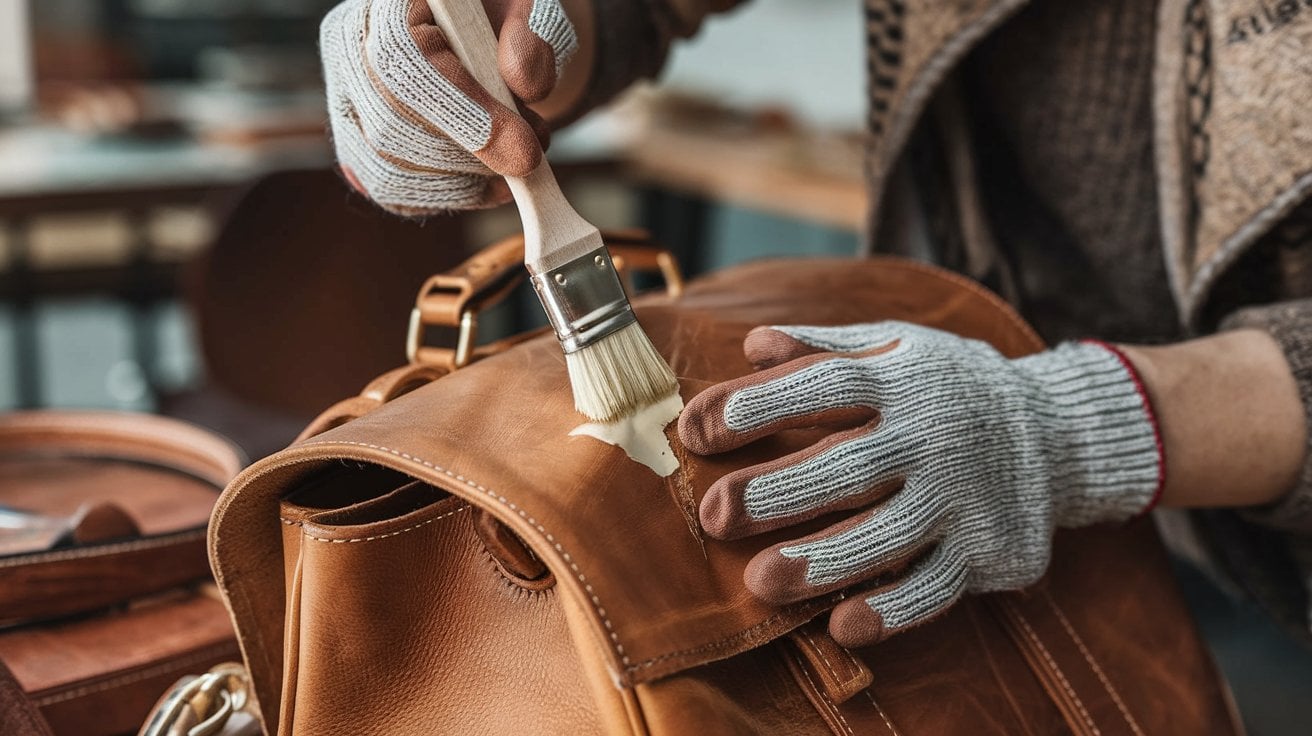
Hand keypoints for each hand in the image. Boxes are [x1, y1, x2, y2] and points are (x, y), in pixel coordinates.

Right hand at [320, 0, 577, 213]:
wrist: (486, 40)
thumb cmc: (505, 20)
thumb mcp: (532, 10)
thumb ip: (536, 35)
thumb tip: (524, 81)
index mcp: (387, 5)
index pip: (401, 61)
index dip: (463, 115)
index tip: (525, 151)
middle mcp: (351, 50)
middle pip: (388, 127)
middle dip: (470, 158)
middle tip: (531, 160)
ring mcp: (348, 104)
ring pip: (388, 171)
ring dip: (464, 184)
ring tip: (518, 164)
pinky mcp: (358, 148)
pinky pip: (393, 193)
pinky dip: (448, 198)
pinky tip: (489, 183)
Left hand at [678, 321, 1162, 646]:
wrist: (1060, 432)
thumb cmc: (949, 387)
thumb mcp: (897, 347)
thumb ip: (824, 347)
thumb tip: (752, 346)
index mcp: (904, 378)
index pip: (826, 384)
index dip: (757, 405)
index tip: (693, 429)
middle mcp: (935, 436)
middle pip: (852, 465)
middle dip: (779, 492)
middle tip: (715, 515)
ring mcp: (964, 496)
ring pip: (890, 534)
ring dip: (824, 560)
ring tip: (761, 582)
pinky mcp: (989, 550)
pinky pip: (937, 586)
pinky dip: (892, 609)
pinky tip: (842, 625)